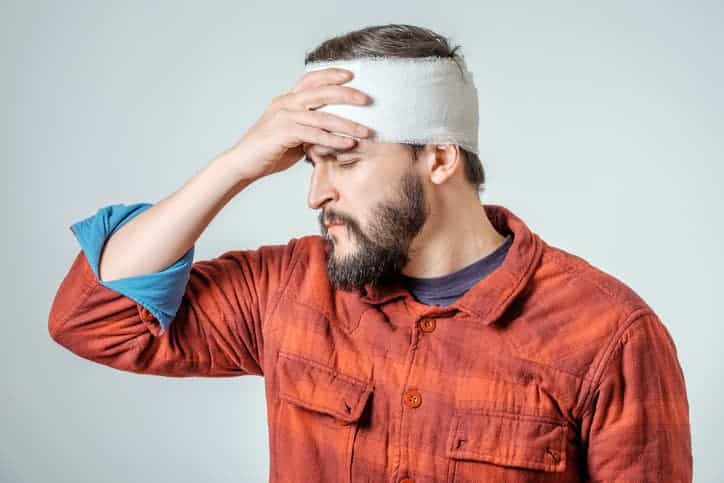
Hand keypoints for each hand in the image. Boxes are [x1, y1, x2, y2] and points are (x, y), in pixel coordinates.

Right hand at [225, 67, 372, 180]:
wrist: (242, 164)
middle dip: (346, 94)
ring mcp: (283, 117)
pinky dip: (334, 140)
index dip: (331, 74)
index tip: (352, 74)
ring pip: (322, 116)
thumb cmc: (269, 151)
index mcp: (287, 100)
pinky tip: (349, 144)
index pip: (311, 79)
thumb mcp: (293, 135)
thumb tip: (333, 132)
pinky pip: (315, 135)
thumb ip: (310, 128)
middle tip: (367, 99)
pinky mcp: (283, 133)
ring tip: (366, 131)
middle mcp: (285, 103)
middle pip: (320, 91)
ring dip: (347, 124)